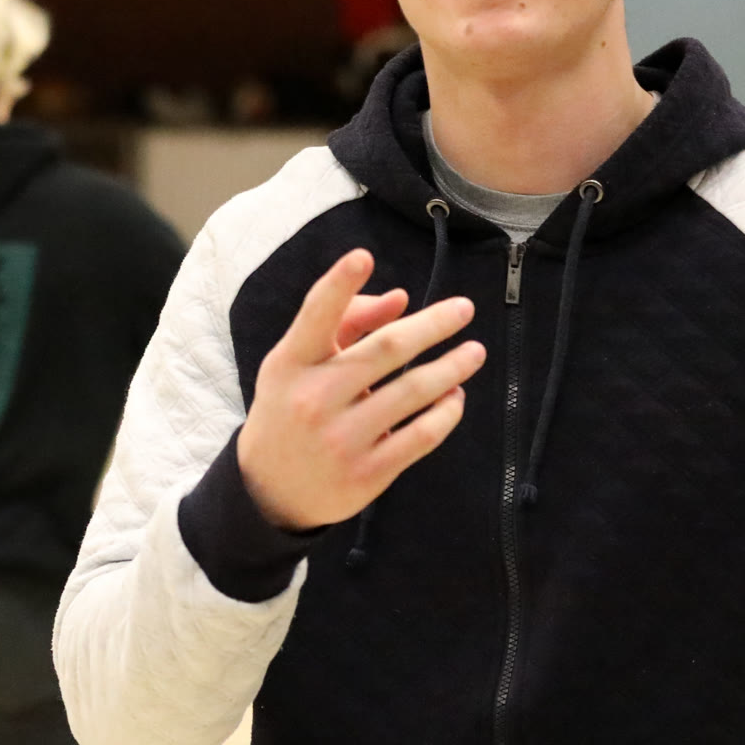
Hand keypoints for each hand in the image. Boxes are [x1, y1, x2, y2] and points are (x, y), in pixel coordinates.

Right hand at [238, 249, 481, 529]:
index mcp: (291, 363)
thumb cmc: (292, 407)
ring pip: (413, 392)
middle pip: (385, 350)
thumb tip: (400, 300)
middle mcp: (313, 398)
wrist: (270, 488)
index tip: (362, 256)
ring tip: (474, 352)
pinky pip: (421, 436)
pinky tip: (455, 397)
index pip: (316, 317)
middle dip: (432, 325)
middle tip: (465, 309)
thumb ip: (344, 324)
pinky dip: (446, 412)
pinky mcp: (367, 473)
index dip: (339, 285)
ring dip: (452, 368)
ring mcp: (341, 439)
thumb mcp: (298, 363)